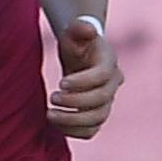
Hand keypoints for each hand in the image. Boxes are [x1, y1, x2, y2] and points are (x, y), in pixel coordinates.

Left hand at [48, 14, 120, 137]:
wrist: (81, 56)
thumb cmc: (77, 43)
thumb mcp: (75, 32)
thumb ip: (79, 28)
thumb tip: (87, 28)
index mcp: (109, 64)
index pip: (102, 77)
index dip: (83, 82)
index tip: (61, 83)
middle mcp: (112, 85)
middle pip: (102, 100)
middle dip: (75, 102)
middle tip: (52, 97)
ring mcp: (106, 102)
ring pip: (98, 119)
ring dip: (73, 121)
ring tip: (49, 114)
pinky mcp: (96, 115)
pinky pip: (91, 131)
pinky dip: (74, 132)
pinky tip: (55, 124)